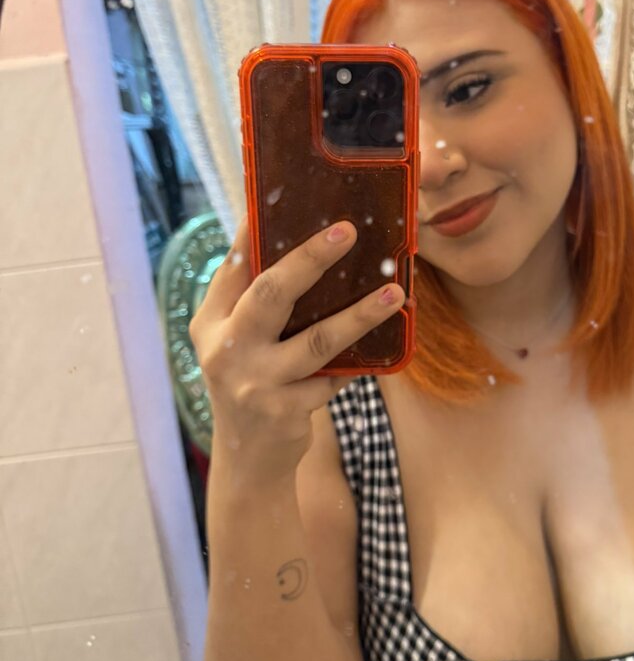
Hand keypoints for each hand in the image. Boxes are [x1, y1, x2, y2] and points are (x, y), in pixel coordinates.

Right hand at [189, 215, 404, 480]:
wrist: (248, 461)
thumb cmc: (251, 383)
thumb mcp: (236, 341)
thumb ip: (254, 299)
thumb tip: (301, 243)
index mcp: (211, 321)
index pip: (234, 265)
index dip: (257, 231)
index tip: (286, 199)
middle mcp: (225, 348)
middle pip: (271, 292)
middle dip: (311, 258)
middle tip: (348, 232)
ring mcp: (254, 382)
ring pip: (317, 340)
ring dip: (361, 314)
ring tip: (395, 292)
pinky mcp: (284, 411)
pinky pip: (334, 376)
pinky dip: (358, 361)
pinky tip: (382, 348)